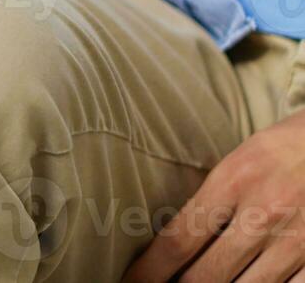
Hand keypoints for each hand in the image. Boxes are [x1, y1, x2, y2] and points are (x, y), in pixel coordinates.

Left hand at [124, 109, 304, 281]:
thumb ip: (211, 201)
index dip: (150, 270)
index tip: (132, 281)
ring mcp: (298, 239)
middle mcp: (264, 213)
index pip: (179, 240)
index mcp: (233, 181)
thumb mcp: (238, 162)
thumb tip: (176, 243)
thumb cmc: (283, 150)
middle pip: (207, 274)